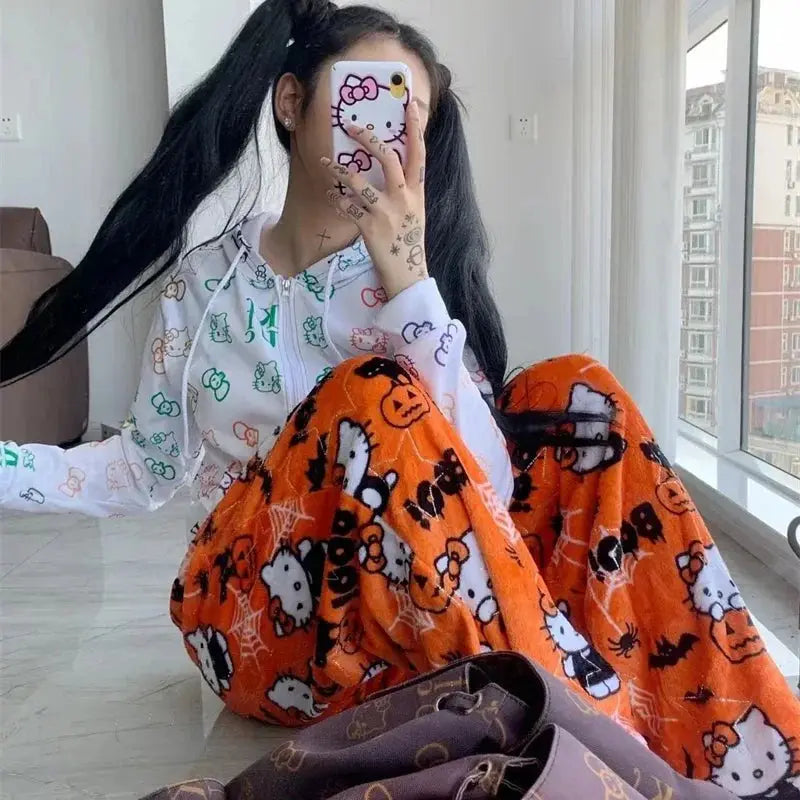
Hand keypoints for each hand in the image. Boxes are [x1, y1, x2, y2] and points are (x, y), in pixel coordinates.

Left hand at [322, 100, 426, 298]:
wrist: (407, 274)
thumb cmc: (408, 242)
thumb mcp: (416, 213)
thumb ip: (408, 190)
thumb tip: (394, 166)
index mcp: (418, 193)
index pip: (419, 154)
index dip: (414, 128)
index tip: (409, 104)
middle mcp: (404, 199)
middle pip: (389, 159)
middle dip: (368, 139)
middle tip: (350, 126)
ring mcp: (387, 214)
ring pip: (360, 182)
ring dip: (340, 170)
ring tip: (327, 163)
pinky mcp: (370, 228)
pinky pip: (348, 207)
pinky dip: (338, 200)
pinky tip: (332, 196)